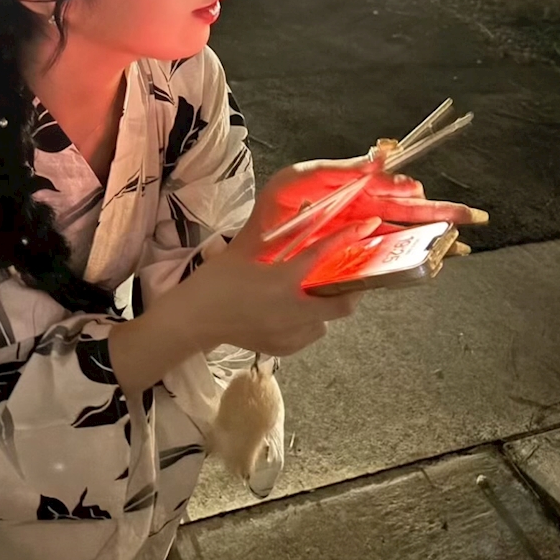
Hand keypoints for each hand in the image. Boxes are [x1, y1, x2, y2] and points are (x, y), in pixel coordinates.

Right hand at [186, 216, 377, 357]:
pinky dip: (309, 321)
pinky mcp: (283, 348)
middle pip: (343, 303)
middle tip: (347, 271)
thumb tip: (304, 211)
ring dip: (327, 304)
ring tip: (313, 291)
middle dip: (351, 286)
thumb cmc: (215, 281)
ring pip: (327, 321)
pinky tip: (293, 310)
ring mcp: (290, 334)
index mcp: (283, 282)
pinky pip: (310, 333)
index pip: (324, 257)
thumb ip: (275, 234)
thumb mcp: (244, 250)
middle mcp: (293, 311)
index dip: (348, 239)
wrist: (193, 319)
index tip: (366, 227)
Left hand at [250, 153, 487, 248]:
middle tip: (473, 216)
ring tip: (463, 240)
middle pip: (405, 211)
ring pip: (403, 234)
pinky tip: (437, 261)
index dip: (403, 188)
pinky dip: (412, 258)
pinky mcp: (353, 264)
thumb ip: (337, 169)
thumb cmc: (269, 216)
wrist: (247, 262)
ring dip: (434, 236)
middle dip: (438, 211)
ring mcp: (358, 240)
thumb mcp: (298, 181)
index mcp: (348, 190)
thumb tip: (378, 158)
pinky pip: (387, 259)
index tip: (416, 190)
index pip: (386, 186)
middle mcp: (359, 215)